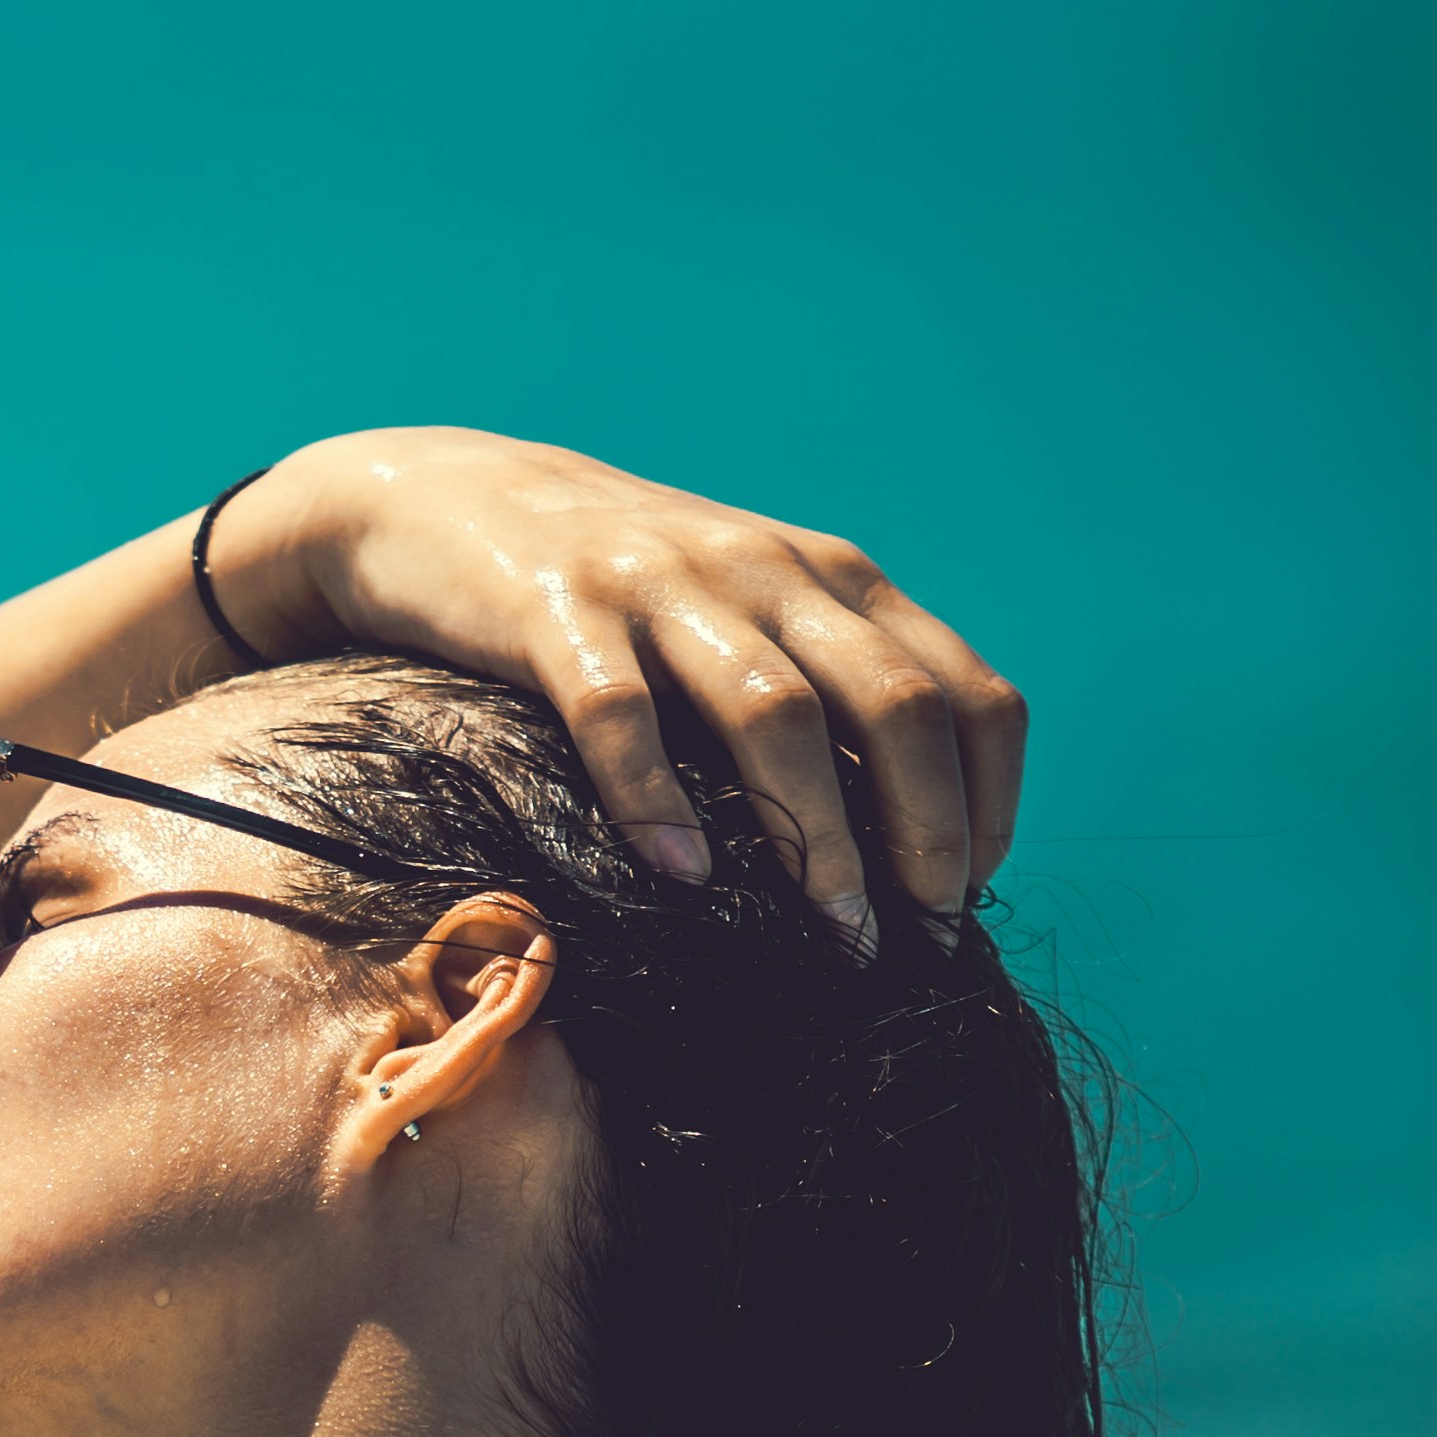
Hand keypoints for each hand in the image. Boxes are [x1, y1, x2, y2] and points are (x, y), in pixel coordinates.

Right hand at [216, 427, 1023, 933]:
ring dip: (817, 839)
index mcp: (834, 577)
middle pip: (895, 708)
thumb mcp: (752, 605)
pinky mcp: (556, 611)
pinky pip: (620, 714)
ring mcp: (662, 584)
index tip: (966, 897)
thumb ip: (833, 679)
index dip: (986, 805)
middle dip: (923, 838)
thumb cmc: (622, 589)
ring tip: (830, 935)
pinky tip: (679, 876)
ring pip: (777, 715)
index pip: (966, 694)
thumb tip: (919, 832)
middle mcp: (767, 570)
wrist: (449, 496)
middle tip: (916, 939)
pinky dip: (658, 802)